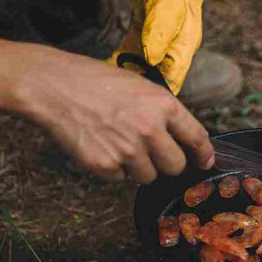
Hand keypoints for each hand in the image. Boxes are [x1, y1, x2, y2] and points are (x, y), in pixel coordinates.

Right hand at [14, 43, 213, 182]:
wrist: (57, 87)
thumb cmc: (99, 83)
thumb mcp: (142, 87)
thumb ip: (165, 113)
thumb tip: (185, 138)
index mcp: (164, 106)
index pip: (196, 138)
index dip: (203, 154)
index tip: (205, 161)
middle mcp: (150, 130)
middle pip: (176, 166)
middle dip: (167, 163)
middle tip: (153, 153)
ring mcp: (127, 150)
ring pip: (149, 177)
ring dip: (140, 167)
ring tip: (122, 143)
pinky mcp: (105, 166)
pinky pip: (121, 179)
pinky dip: (115, 169)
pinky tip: (103, 146)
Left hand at [108, 0, 223, 94]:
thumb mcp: (166, 6)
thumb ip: (159, 33)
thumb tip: (151, 61)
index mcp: (183, 45)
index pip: (171, 81)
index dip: (157, 99)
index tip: (138, 111)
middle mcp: (172, 44)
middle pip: (155, 77)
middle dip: (138, 92)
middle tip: (115, 104)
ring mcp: (157, 36)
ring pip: (140, 65)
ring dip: (126, 75)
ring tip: (107, 90)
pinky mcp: (143, 25)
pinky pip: (130, 49)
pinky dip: (118, 59)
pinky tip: (104, 68)